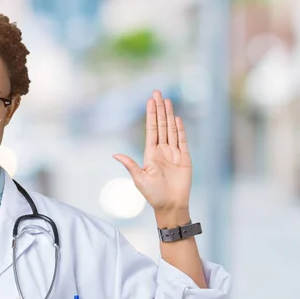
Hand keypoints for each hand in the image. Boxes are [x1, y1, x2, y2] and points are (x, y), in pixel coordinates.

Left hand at [113, 90, 191, 213]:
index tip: (150, 100)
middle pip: (162, 125)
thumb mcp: (139, 179)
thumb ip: (130, 164)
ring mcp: (174, 153)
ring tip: (168, 100)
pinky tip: (178, 119)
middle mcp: (162, 150)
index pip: (151, 129)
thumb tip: (115, 154)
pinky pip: (183, 141)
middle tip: (158, 92)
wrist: (170, 205)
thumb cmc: (153, 195)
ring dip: (170, 115)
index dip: (151, 115)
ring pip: (172, 130)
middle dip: (159, 109)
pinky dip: (181, 130)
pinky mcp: (185, 158)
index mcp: (150, 153)